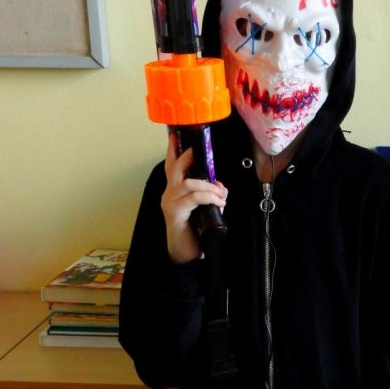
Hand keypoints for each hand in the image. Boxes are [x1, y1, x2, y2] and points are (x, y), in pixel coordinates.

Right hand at [160, 141, 227, 263]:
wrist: (186, 253)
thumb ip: (210, 194)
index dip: (173, 150)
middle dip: (188, 157)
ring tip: (220, 194)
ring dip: (209, 186)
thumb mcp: (205, 208)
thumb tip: (220, 185)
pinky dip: (209, 197)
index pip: (172, 166)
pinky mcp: (175, 213)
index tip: (175, 135)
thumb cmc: (194, 230)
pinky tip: (219, 202)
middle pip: (176, 168)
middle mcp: (169, 194)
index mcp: (175, 191)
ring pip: (189, 183)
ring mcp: (169, 202)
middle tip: (197, 152)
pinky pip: (194, 198)